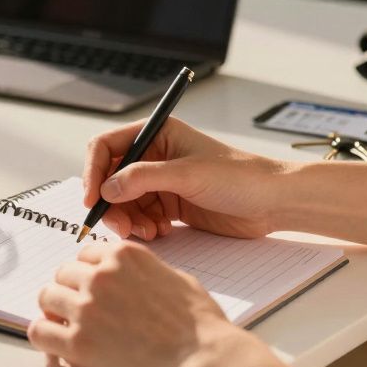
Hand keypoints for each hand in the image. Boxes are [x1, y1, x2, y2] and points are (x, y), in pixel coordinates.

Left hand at [28, 241, 244, 366]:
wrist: (200, 359)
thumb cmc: (199, 324)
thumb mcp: (176, 278)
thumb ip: (146, 271)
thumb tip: (135, 276)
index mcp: (123, 255)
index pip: (85, 254)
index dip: (87, 272)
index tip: (89, 286)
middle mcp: (100, 276)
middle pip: (62, 274)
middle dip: (69, 289)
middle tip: (77, 308)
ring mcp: (86, 308)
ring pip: (46, 297)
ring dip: (53, 310)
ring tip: (64, 325)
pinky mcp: (78, 343)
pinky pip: (40, 332)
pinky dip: (43, 336)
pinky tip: (54, 343)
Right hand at [83, 117, 287, 240]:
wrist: (273, 202)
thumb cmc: (240, 176)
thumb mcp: (188, 173)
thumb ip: (143, 178)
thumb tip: (106, 188)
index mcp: (157, 134)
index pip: (108, 147)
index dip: (94, 172)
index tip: (93, 199)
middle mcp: (155, 156)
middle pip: (111, 178)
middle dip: (111, 203)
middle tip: (120, 226)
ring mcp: (162, 181)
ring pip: (124, 201)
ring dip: (128, 219)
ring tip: (147, 232)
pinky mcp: (170, 204)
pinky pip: (141, 216)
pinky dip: (143, 227)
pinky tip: (160, 232)